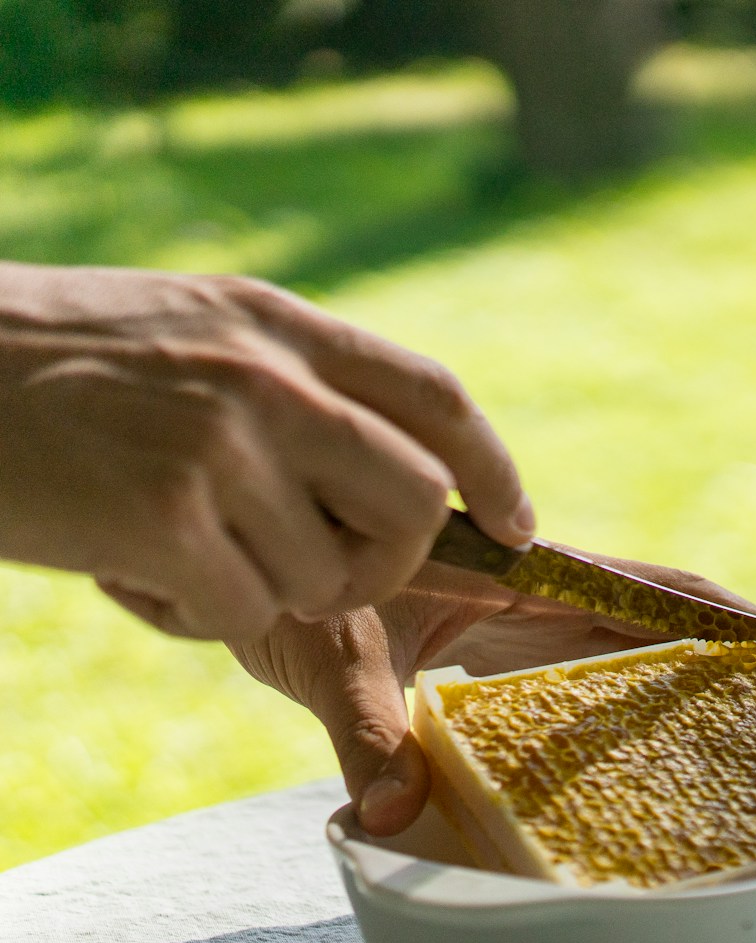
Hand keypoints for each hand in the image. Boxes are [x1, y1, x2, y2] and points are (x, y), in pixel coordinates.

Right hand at [0, 261, 532, 640]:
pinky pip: (245, 611)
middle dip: (390, 563)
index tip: (519, 526)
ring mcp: (219, 446)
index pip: (439, 398)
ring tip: (175, 547)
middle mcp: (267, 378)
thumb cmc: (44, 365)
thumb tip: (394, 463)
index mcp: (278, 326)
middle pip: (418, 500)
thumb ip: (289, 380)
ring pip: (326, 576)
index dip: (496, 470)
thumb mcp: (186, 329)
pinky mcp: (163, 517)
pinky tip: (131, 568)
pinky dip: (198, 614)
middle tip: (327, 580)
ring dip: (265, 590)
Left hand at [229, 554, 755, 835]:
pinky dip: (641, 693)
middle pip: (663, 617)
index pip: (648, 590)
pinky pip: (592, 667)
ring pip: (634, 644)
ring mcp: (527, 619)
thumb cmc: (290, 590)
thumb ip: (365, 730)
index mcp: (522, 573)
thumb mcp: (330, 652)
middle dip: (736, 652)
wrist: (243, 558)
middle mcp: (540, 592)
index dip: (722, 616)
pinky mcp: (506, 646)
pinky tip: (668, 739)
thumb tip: (391, 816)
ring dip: (696, 675)